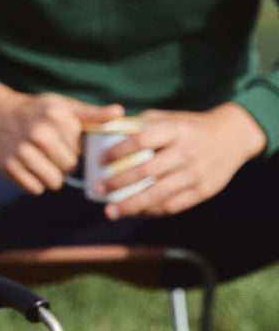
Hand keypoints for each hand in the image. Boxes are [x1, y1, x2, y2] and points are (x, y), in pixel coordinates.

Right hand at [0, 82, 124, 193]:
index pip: (81, 151)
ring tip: (39, 159)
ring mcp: (22, 151)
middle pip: (69, 168)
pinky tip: (27, 166)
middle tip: (48, 150)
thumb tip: (119, 112)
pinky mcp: (8, 166)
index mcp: (57, 118)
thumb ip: (91, 114)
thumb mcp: (62, 106)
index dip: (73, 148)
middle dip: (62, 163)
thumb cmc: (35, 110)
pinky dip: (33, 182)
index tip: (60, 139)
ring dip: (50, 175)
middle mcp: (39, 134)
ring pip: (53, 182)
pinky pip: (35, 189)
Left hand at [98, 103, 266, 218]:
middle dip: (118, 183)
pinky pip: (173, 205)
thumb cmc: (189, 127)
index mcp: (175, 130)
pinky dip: (151, 211)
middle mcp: (186, 152)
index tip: (99, 160)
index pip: (142, 141)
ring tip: (111, 211)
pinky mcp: (203, 191)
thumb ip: (139, 124)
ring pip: (159, 194)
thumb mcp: (168, 118)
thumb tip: (105, 132)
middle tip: (98, 190)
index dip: (118, 151)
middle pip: (147, 171)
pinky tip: (135, 212)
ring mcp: (196, 174)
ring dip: (132, 205)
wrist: (233, 137)